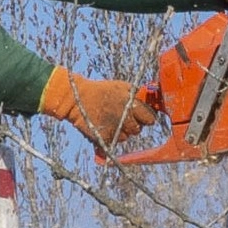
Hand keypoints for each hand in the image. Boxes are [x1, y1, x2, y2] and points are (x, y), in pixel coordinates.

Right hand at [38, 66, 156, 153]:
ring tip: (112, 121)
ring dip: (122, 131)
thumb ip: (136, 94)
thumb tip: (147, 100)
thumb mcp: (121, 86)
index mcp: (131, 105)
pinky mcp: (105, 137)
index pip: (149, 119)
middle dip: (133, 124)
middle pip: (138, 130)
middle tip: (124, 118)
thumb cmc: (101, 90)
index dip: (147, 118)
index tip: (143, 117)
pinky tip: (105, 126)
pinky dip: (111, 136)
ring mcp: (115, 129)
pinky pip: (114, 141)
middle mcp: (125, 119)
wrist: (78, 99)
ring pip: (126, 136)